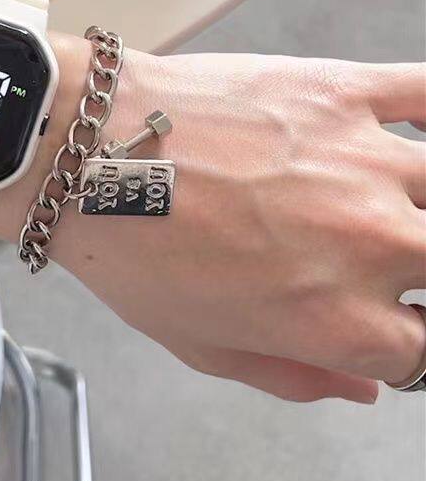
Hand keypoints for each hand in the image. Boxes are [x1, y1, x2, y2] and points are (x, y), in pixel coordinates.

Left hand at [0, 46, 425, 403]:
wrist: (88, 155)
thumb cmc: (130, 250)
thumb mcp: (198, 344)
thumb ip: (290, 375)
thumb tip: (360, 387)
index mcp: (338, 323)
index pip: (421, 351)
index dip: (406, 342)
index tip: (387, 322)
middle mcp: (372, 244)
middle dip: (415, 273)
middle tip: (379, 257)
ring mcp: (364, 162)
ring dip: (425, 203)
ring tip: (388, 203)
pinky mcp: (340, 93)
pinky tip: (416, 130)